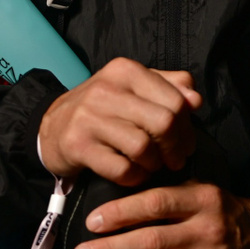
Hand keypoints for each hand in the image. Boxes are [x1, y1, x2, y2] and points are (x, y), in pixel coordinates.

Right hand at [37, 59, 200, 185]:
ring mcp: (89, 118)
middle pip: (164, 123)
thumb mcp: (134, 88)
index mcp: (126, 71)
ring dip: (155, 164)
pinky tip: (134, 174)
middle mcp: (106, 90)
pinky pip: (122, 169)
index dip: (188, 127)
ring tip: (152, 166)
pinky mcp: (78, 146)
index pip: (176, 100)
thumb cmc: (103, 109)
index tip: (185, 142)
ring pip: (143, 147)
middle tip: (175, 160)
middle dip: (176, 147)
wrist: (52, 126)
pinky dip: (135, 177)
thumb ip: (169, 87)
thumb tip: (196, 100)